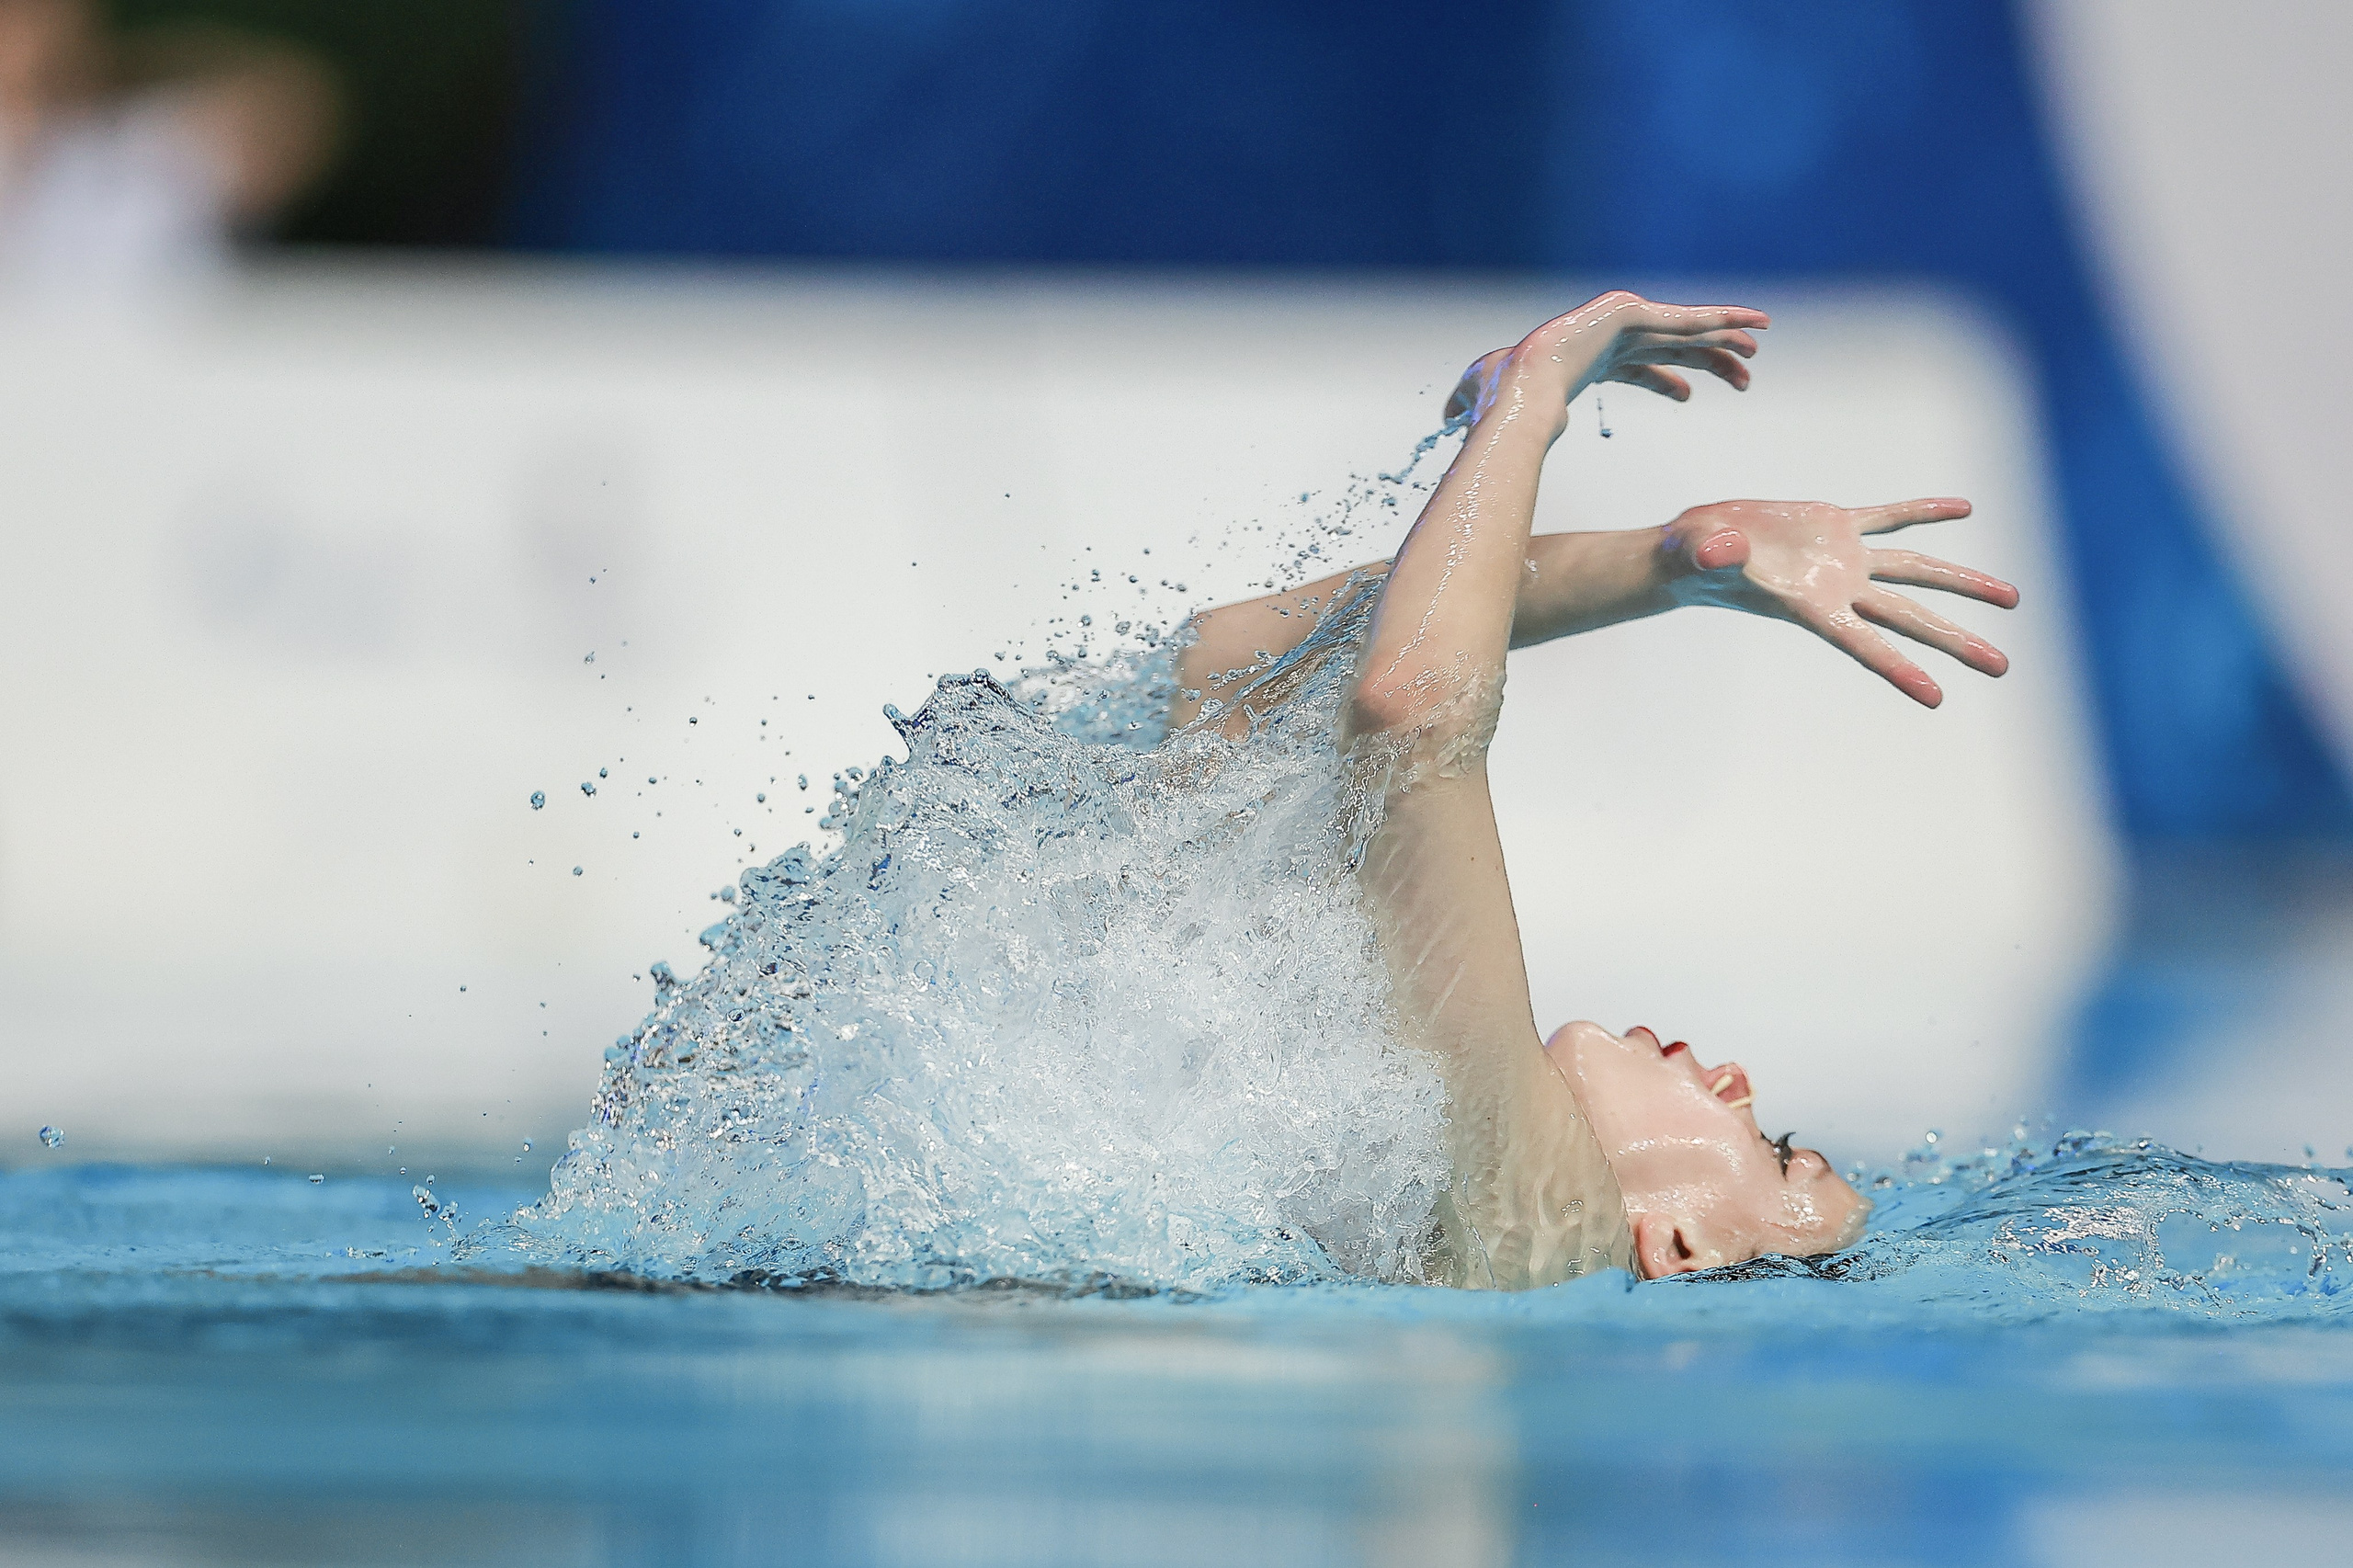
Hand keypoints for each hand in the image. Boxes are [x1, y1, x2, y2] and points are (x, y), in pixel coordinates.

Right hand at [1444, 291, 1768, 431]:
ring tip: (1759, 346)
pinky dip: (1721, 320)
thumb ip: (1475, 409)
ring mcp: (1618, 322)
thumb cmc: (1497, 401)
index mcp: (1586, 357)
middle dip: (1706, 358)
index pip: (1635, 365)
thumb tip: (1449, 420)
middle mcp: (1607, 335)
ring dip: (1724, 337)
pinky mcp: (1628, 313)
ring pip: (1683, 331)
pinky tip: (1754, 326)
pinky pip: (1685, 320)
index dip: (1666, 379)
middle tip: (1743, 374)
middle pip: (1668, 346)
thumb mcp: (1485, 403)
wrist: (1510, 395)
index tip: (1689, 397)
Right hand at [1661, 497, 2017, 707]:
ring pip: (1914, 570)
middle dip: (1954, 641)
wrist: (1694, 550)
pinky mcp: (1835, 524)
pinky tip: (1963, 508)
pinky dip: (1924, 512)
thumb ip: (1714, 555)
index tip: (1936, 697)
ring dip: (1962, 583)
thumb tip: (1724, 548)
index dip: (1897, 669)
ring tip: (2012, 600)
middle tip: (2002, 667)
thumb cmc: (1690, 561)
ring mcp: (1841, 558)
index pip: (1860, 644)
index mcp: (1808, 606)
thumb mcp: (1699, 555)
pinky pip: (1890, 517)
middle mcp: (1836, 589)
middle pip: (1907, 617)